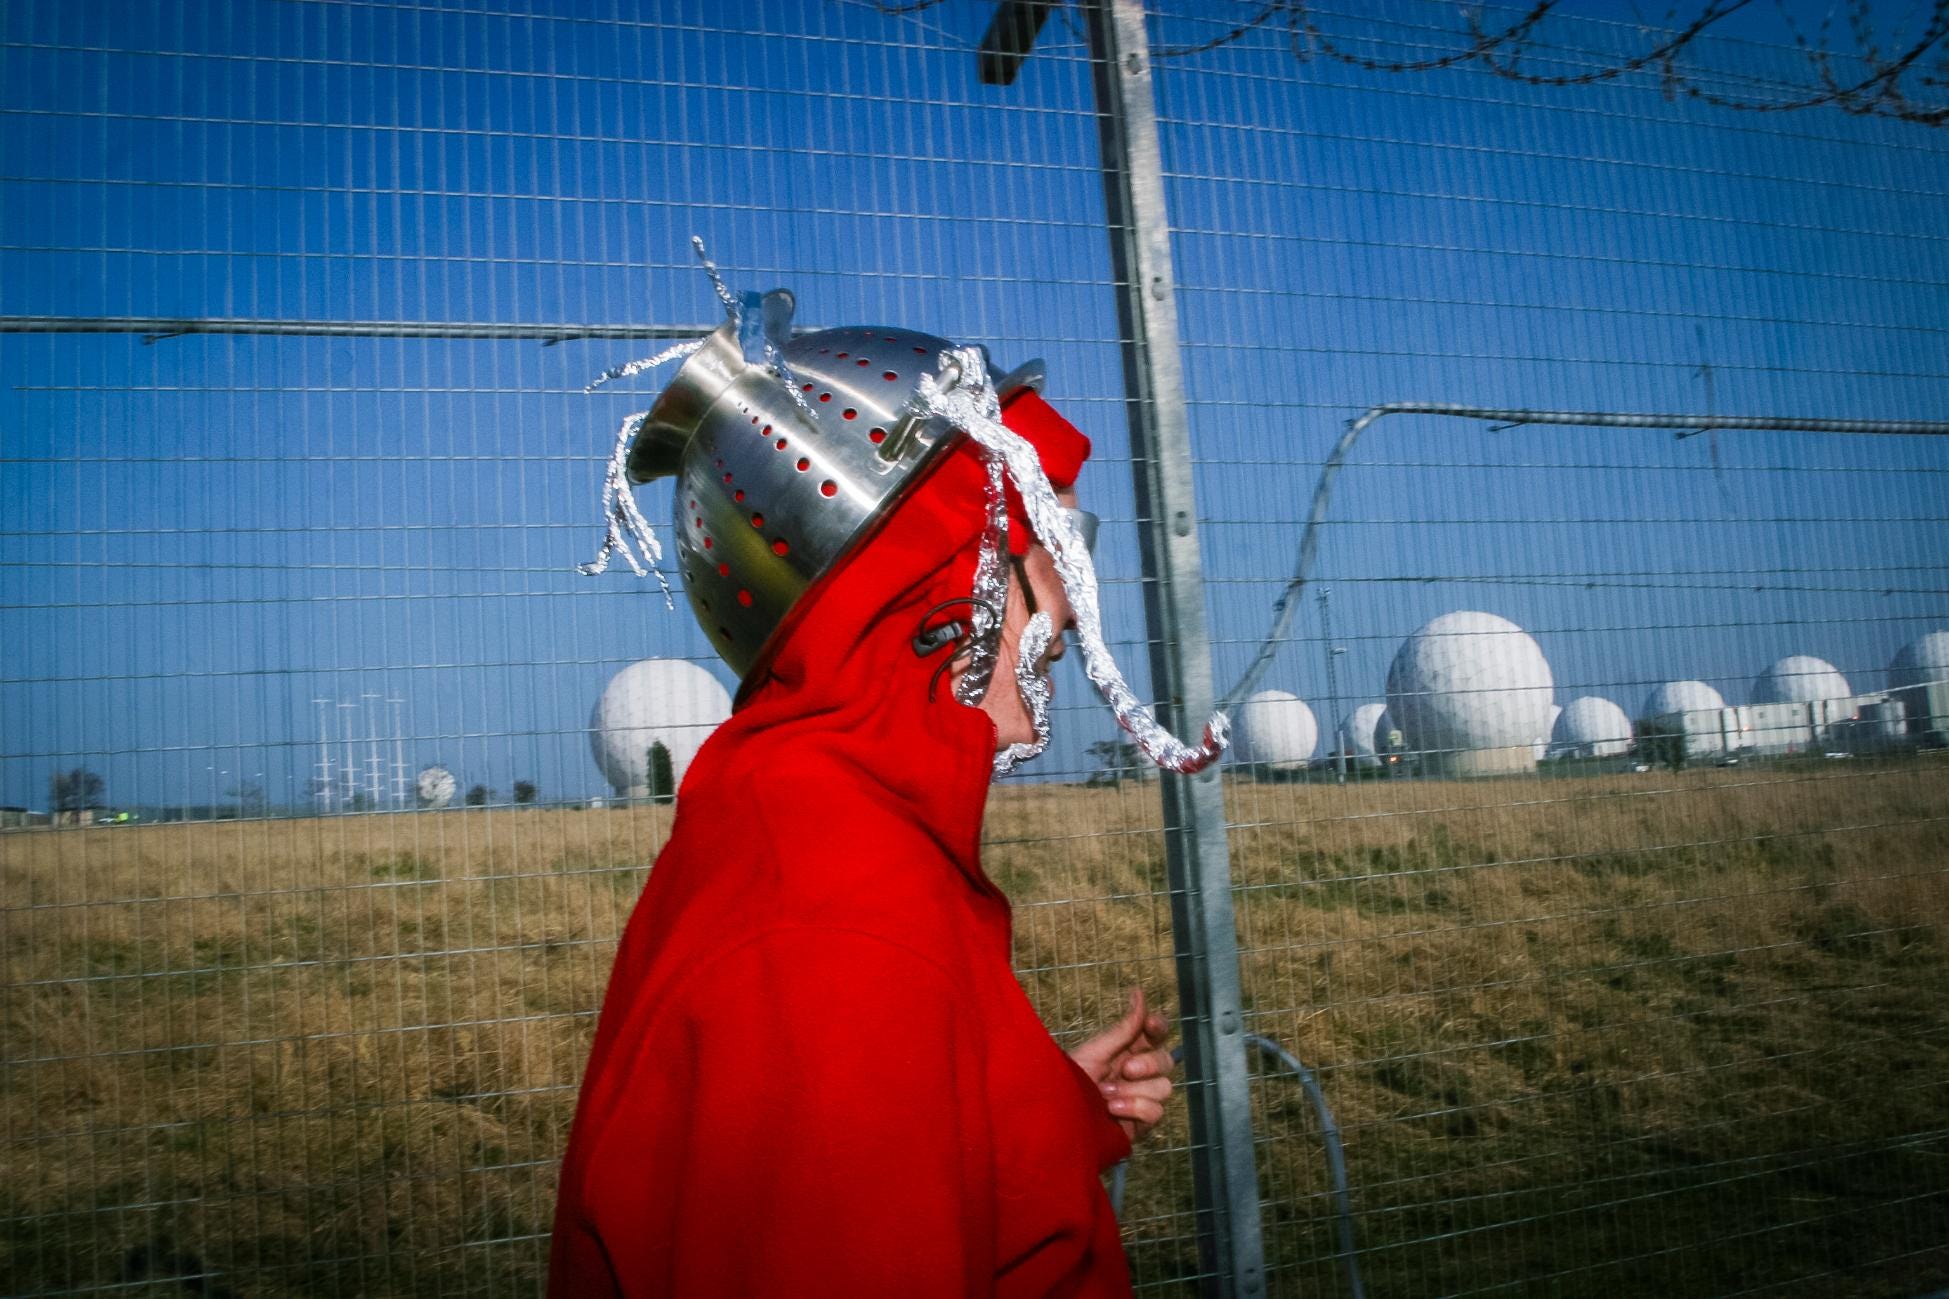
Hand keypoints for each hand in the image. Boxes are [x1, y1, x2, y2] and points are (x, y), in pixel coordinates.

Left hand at [1067, 987, 1175, 1142]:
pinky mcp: (1141, 1122)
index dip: (1159, 1026)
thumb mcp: (1096, 1050)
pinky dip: (1135, 1108)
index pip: (1156, 1034)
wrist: (1058, 1115)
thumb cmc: (1071, 1079)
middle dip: (1149, 1064)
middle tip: (1126, 1070)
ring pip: (1164, 1087)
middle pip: (1166, 1060)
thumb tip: (1139, 992)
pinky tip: (1113, 1109)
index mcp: (1128, 1050)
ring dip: (1135, 1090)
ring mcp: (1142, 1098)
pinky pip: (1156, 1111)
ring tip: (1106, 1094)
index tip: (1150, 1024)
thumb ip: (1124, 1028)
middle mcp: (1139, 1073)